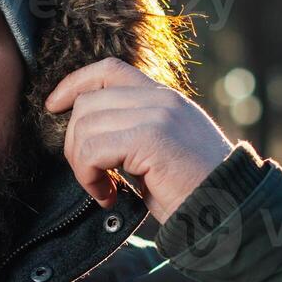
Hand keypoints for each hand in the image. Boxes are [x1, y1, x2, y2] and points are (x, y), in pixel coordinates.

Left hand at [43, 57, 235, 224]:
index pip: (109, 70)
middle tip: (92, 177)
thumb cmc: (193, 192)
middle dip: (74, 143)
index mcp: (164, 98)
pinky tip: (108, 196)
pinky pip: (92, 151)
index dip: (74, 83)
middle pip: (88, 102)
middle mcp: (161, 99)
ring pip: (85, 127)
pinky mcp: (150, 138)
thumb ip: (131, 133)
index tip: (53, 106)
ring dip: (82, 166)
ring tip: (104, 190)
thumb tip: (85, 133)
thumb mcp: (160, 152)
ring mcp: (157, 114)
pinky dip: (88, 177)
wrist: (228, 211)